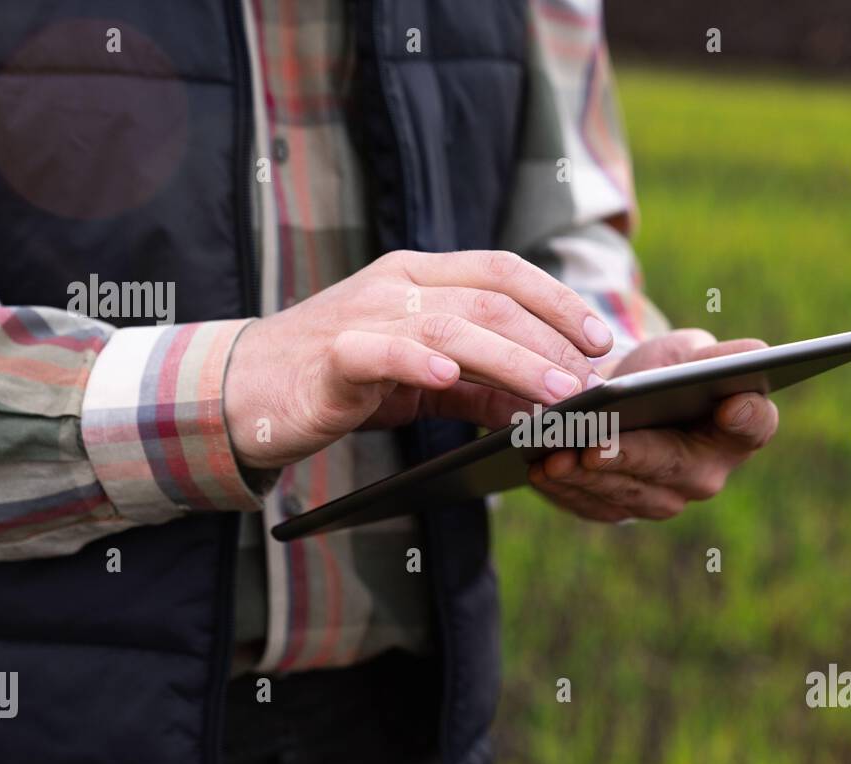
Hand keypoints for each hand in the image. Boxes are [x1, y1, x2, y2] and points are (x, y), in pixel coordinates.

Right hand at [223, 250, 613, 468]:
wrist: (250, 390)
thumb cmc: (346, 380)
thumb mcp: (425, 379)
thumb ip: (483, 385)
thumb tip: (549, 405)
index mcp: (421, 276)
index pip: (503, 270)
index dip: (557, 300)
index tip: (600, 338)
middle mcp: (396, 284)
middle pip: (489, 300)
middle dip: (549, 338)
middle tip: (589, 379)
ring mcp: (363, 316)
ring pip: (451, 327)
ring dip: (512, 360)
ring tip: (555, 392)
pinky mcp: (332, 357)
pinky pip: (381, 352)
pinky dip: (418, 363)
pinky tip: (451, 381)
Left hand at [528, 329, 778, 520]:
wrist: (610, 401)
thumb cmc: (656, 373)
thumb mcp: (685, 352)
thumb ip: (717, 355)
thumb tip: (751, 356)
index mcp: (737, 428)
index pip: (755, 424)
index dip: (745, 416)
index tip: (728, 404)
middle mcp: (707, 473)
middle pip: (674, 466)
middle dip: (633, 454)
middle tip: (598, 443)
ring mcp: (663, 499)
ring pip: (627, 491)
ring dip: (588, 475)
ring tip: (556, 453)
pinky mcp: (619, 510)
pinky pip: (591, 504)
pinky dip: (564, 486)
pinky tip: (539, 467)